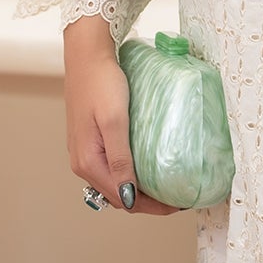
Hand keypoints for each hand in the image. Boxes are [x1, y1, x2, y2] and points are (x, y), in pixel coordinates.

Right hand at [63, 16, 179, 215]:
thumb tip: (129, 197)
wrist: (86, 55)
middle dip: (149, 202)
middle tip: (179, 197)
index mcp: (88, 163)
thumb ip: (121, 160)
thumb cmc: (101, 83)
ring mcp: (84, 153)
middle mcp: (82, 163)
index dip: (153, 207)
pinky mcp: (89, 141)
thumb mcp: (115, 121)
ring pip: (115, 184)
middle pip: (119, 197)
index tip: (179, 204)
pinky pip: (111, 169)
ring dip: (140, 190)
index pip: (124, 200)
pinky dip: (130, 176)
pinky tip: (147, 167)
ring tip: (167, 185)